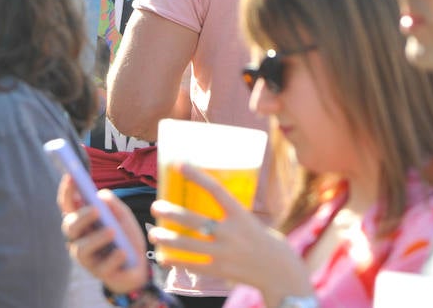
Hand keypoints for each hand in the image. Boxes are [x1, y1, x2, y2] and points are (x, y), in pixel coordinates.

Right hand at [57, 175, 150, 294]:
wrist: (139, 266)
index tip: (71, 177)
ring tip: (111, 231)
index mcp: (82, 221)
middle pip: (70, 226)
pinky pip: (102, 266)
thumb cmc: (125, 237)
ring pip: (81, 248)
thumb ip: (114, 205)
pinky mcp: (99, 273)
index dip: (67, 191)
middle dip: (81, 217)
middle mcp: (79, 238)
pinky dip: (113, 257)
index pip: (68, 205)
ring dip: (96, 238)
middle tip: (96, 210)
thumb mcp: (123, 217)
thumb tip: (101, 195)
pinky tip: (123, 252)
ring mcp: (86, 258)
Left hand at [149, 166, 313, 306]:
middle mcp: (231, 232)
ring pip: (189, 244)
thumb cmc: (261, 240)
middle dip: (172, 213)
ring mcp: (225, 252)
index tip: (178, 163)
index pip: (215, 189)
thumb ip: (227, 212)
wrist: (279, 270)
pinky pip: (193, 265)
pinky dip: (176, 261)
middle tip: (155, 206)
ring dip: (168, 238)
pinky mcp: (221, 270)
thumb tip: (201, 198)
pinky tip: (162, 257)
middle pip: (195, 220)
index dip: (196, 175)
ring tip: (154, 232)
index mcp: (240, 214)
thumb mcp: (248, 219)